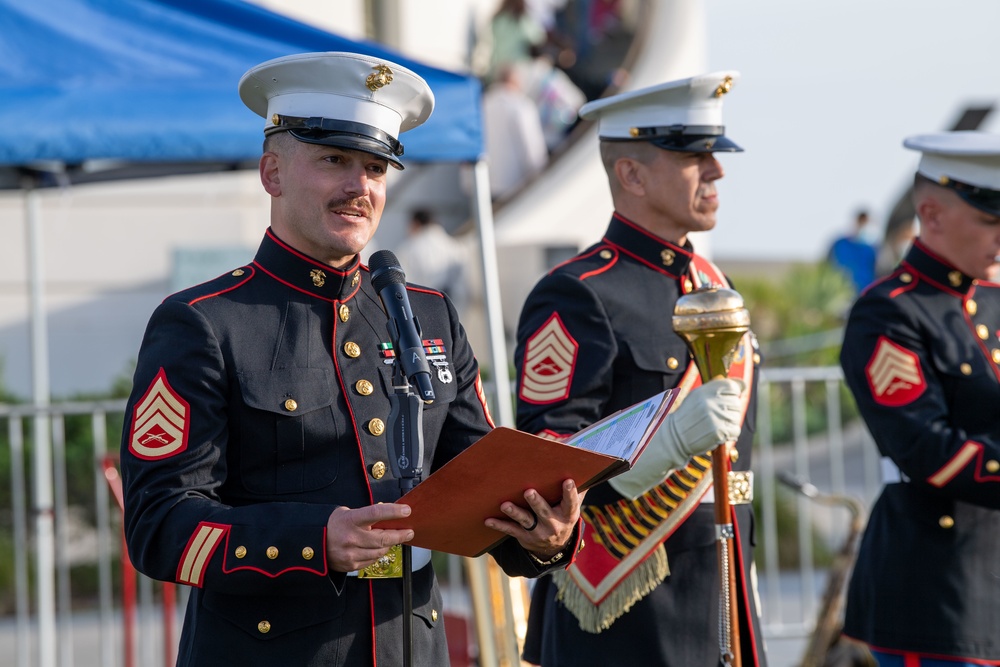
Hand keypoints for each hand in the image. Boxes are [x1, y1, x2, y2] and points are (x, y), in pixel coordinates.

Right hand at [325, 504, 414, 572]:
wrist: (314, 543)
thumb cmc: (334, 525)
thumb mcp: (348, 513)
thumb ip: (367, 515)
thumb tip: (389, 516)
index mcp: (351, 520)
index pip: (376, 513)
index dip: (394, 511)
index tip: (406, 510)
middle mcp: (351, 537)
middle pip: (383, 538)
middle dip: (400, 535)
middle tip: (408, 532)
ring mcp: (351, 553)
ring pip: (380, 551)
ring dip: (389, 545)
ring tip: (391, 539)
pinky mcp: (351, 565)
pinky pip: (373, 560)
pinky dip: (378, 553)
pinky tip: (376, 548)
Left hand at [485, 479, 583, 560]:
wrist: (555, 547)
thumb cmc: (563, 515)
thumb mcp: (573, 505)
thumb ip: (578, 488)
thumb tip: (584, 464)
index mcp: (568, 514)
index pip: (571, 503)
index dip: (570, 492)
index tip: (568, 481)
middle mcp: (554, 524)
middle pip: (544, 512)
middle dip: (536, 502)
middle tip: (529, 491)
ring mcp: (539, 532)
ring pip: (526, 521)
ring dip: (515, 512)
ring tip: (505, 504)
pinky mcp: (525, 537)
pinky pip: (511, 530)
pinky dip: (499, 525)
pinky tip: (488, 520)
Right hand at [609, 378, 743, 498]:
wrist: (675, 437)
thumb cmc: (688, 415)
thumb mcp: (697, 396)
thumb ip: (717, 388)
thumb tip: (742, 384)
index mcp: (705, 391)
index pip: (733, 386)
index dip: (734, 391)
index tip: (730, 396)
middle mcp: (710, 402)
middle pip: (736, 402)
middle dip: (730, 409)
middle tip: (716, 415)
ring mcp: (715, 418)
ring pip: (736, 417)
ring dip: (729, 422)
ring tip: (714, 424)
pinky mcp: (719, 432)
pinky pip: (735, 430)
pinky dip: (730, 433)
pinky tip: (718, 433)